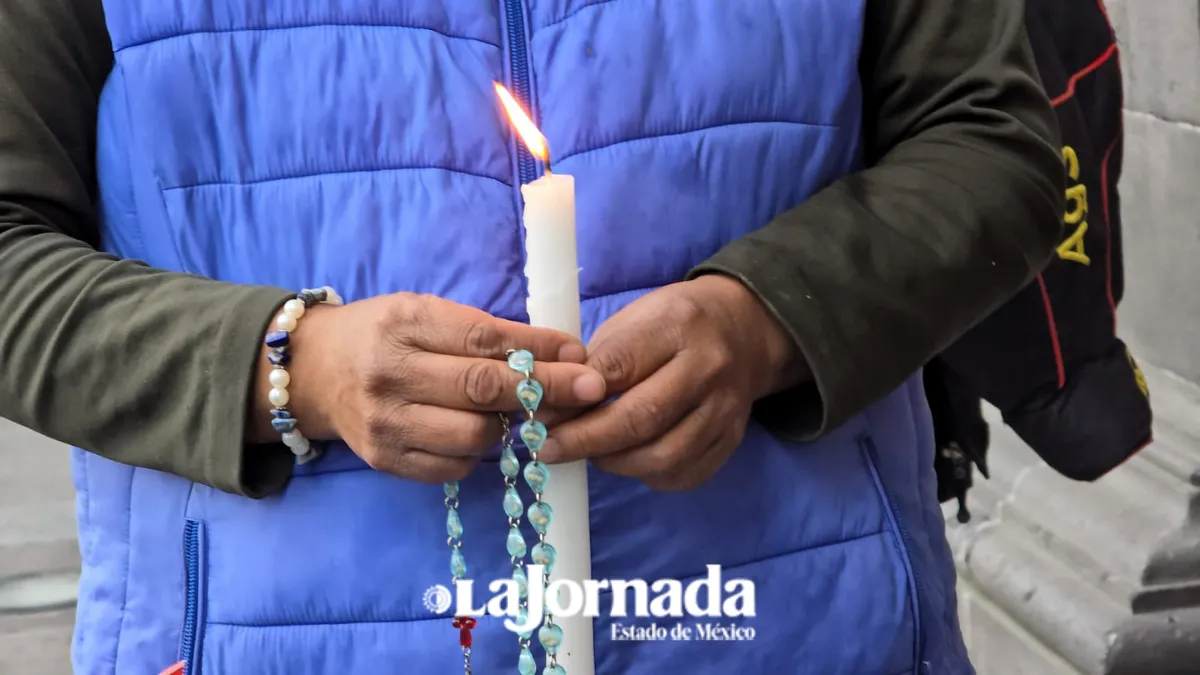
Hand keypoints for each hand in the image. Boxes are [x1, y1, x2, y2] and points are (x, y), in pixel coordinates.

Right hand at [252, 293, 606, 482]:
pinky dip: (479, 453)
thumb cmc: (386, 335)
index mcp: (404, 323)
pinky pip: (453, 466)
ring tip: (525, 412)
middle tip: (589, 390)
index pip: (483, 339)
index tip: (581, 356)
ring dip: (512, 427)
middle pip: (481, 389)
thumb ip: (484, 332)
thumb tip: (563, 353)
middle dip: (544, 390)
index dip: (538, 350)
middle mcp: (390, 374)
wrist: (315, 371)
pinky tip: (482, 433)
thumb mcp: (427, 314)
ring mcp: (384, 422)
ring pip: (473, 436)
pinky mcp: (384, 460)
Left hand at [540, 275, 806, 490]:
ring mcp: (725, 409)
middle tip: (548, 449)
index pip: (619, 366)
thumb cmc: (674, 323)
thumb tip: (548, 407)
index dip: (574, 398)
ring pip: (663, 456)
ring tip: (589, 453)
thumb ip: (595, 361)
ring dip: (615, 462)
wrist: (745, 330)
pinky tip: (628, 460)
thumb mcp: (633, 320)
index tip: (538, 415)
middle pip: (642, 418)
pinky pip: (683, 474)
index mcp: (677, 325)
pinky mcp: (732, 440)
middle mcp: (708, 369)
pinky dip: (647, 475)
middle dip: (586, 440)